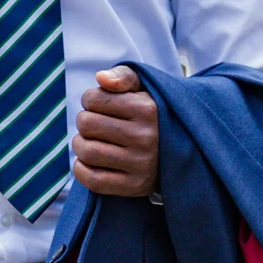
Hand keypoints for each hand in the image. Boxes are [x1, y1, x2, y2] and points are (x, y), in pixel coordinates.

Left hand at [75, 65, 158, 197]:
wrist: (181, 152)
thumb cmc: (151, 115)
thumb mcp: (144, 88)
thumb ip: (123, 76)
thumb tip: (101, 78)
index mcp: (148, 109)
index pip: (94, 99)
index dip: (90, 100)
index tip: (99, 105)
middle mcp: (146, 137)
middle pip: (87, 124)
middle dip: (84, 122)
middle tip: (94, 125)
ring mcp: (141, 164)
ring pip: (87, 152)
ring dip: (80, 145)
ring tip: (90, 142)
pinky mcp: (134, 186)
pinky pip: (93, 180)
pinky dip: (81, 169)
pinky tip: (88, 161)